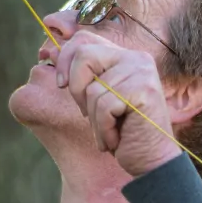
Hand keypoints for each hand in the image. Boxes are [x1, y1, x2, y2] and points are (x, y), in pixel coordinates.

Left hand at [54, 30, 180, 176]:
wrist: (152, 163)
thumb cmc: (123, 133)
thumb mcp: (100, 97)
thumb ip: (85, 75)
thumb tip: (49, 52)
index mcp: (126, 56)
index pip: (83, 39)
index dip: (64, 60)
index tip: (61, 85)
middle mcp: (137, 59)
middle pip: (83, 55)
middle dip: (77, 90)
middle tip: (88, 114)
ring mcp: (142, 73)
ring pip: (93, 90)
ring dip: (95, 120)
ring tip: (111, 132)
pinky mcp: (143, 92)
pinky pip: (104, 107)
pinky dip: (104, 130)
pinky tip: (117, 140)